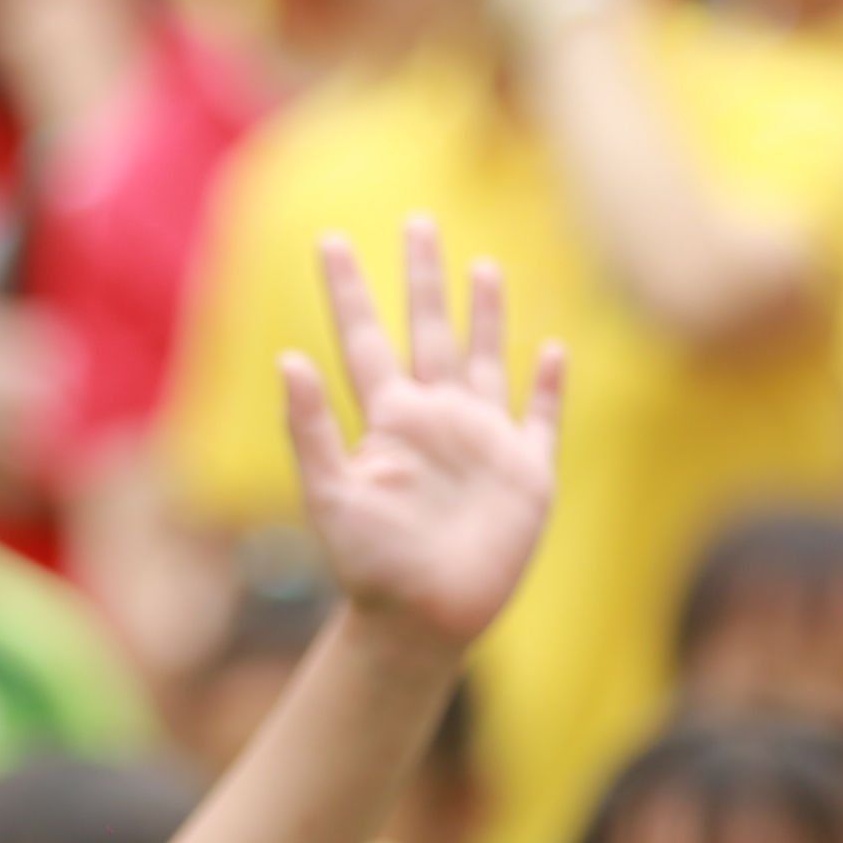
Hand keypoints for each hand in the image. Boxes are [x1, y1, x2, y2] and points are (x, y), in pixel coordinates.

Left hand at [276, 222, 562, 659]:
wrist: (421, 621)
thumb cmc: (369, 566)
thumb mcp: (331, 495)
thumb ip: (310, 429)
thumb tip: (287, 359)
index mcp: (388, 419)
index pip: (363, 338)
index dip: (349, 290)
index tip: (328, 240)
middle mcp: (435, 419)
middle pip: (428, 330)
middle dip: (422, 278)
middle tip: (416, 221)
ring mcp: (483, 442)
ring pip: (485, 359)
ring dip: (486, 314)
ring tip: (484, 266)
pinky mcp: (526, 473)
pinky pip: (543, 417)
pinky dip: (549, 385)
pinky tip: (554, 351)